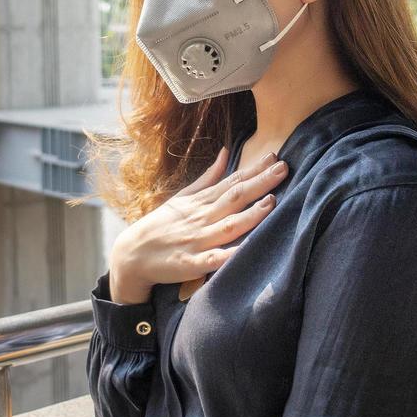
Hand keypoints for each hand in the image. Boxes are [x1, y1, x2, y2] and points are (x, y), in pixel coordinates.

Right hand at [108, 146, 289, 303]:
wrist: (132, 254)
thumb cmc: (161, 225)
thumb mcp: (182, 197)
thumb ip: (207, 178)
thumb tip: (226, 153)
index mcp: (200, 202)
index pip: (232, 183)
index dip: (254, 170)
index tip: (275, 157)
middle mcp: (201, 218)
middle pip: (234, 199)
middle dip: (259, 184)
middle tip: (283, 169)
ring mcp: (197, 240)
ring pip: (228, 226)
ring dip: (250, 215)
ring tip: (271, 203)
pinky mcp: (191, 263)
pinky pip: (213, 260)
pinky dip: (228, 255)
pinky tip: (245, 251)